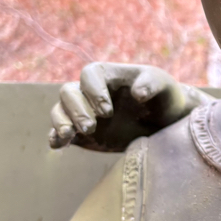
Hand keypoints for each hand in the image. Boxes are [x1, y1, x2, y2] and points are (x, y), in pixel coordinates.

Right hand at [49, 62, 200, 151]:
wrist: (165, 124)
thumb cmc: (164, 98)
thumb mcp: (165, 87)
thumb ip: (153, 84)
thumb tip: (138, 94)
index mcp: (108, 75)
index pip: (90, 74)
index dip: (93, 91)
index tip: (107, 111)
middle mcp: (91, 92)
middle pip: (68, 92)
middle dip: (76, 110)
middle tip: (91, 127)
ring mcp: (84, 113)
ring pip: (59, 110)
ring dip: (61, 121)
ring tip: (69, 135)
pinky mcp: (81, 134)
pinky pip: (60, 133)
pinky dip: (55, 138)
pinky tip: (58, 146)